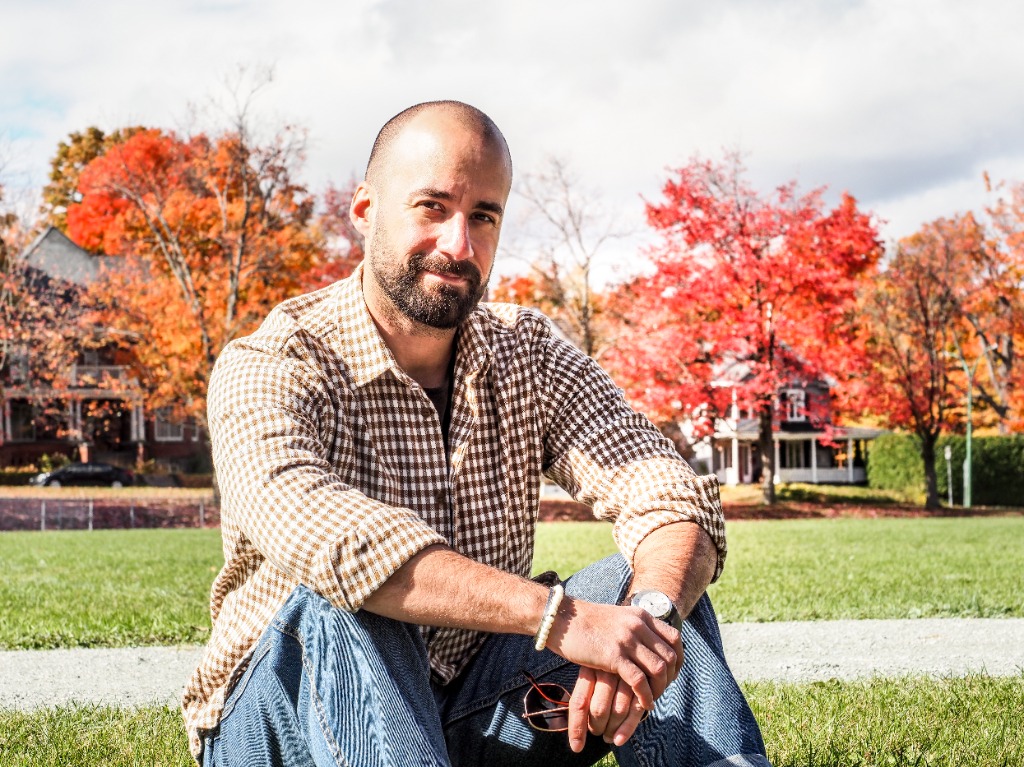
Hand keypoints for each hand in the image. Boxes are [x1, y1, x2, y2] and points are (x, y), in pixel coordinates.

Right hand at [545, 598, 682, 751]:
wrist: (562, 618)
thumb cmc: (586, 622)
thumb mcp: (617, 618)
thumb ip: (634, 628)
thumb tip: (647, 644)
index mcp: (641, 616)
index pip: (674, 639)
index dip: (678, 659)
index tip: (672, 674)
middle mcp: (638, 626)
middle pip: (669, 656)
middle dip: (670, 678)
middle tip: (661, 690)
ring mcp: (627, 640)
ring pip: (658, 669)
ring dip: (659, 689)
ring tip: (652, 699)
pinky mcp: (613, 655)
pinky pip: (639, 680)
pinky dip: (645, 695)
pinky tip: (643, 704)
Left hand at [568, 667, 647, 750]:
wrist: (629, 642)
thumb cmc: (605, 664)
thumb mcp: (590, 671)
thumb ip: (585, 694)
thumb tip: (575, 733)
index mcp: (588, 669)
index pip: (579, 703)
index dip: (577, 728)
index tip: (576, 747)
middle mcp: (605, 671)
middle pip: (598, 710)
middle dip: (597, 728)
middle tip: (598, 733)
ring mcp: (625, 676)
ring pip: (617, 712)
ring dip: (613, 730)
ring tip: (609, 737)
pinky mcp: (642, 682)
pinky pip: (635, 710)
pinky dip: (628, 729)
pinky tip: (620, 739)